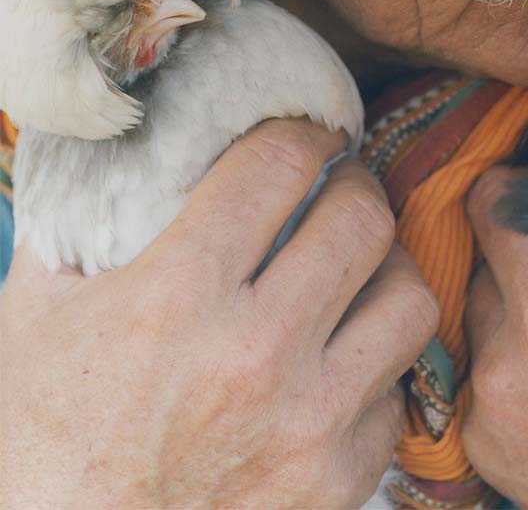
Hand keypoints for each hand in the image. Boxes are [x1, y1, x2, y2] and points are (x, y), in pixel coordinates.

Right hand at [1, 118, 438, 509]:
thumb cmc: (38, 441)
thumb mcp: (34, 316)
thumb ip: (84, 224)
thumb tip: (131, 157)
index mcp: (174, 298)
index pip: (276, 167)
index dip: (303, 132)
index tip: (310, 135)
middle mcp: (254, 356)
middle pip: (362, 221)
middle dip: (356, 184)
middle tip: (340, 186)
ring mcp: (307, 425)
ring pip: (409, 300)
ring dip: (388, 267)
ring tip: (359, 265)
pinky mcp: (335, 481)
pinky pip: (396, 391)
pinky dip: (375, 364)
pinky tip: (341, 358)